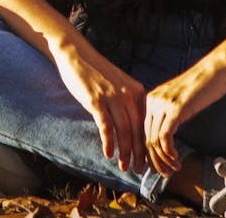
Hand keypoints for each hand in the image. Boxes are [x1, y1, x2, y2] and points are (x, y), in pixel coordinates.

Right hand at [55, 43, 146, 172]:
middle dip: (139, 152)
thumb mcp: (119, 85)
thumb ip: (127, 102)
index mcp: (137, 91)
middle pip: (137, 129)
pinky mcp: (96, 100)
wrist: (78, 55)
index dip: (147, 143)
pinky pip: (106, 125)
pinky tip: (108, 154)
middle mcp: (128, 94)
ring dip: (125, 152)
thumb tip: (132, 126)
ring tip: (124, 167)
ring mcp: (112, 97)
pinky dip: (109, 141)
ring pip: (124, 130)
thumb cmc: (98, 72)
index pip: (145, 122)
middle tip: (139, 170)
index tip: (147, 159)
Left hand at [144, 62, 225, 175]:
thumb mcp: (179, 103)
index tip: (157, 167)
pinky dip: (169, 153)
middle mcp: (153, 101)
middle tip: (165, 174)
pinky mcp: (175, 109)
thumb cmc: (201, 87)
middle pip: (147, 138)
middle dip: (154, 160)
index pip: (144, 132)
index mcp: (151, 99)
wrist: (214, 71)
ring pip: (154, 140)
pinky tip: (176, 160)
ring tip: (173, 169)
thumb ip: (169, 117)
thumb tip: (165, 142)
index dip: (148, 153)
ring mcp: (163, 104)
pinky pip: (165, 137)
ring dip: (163, 160)